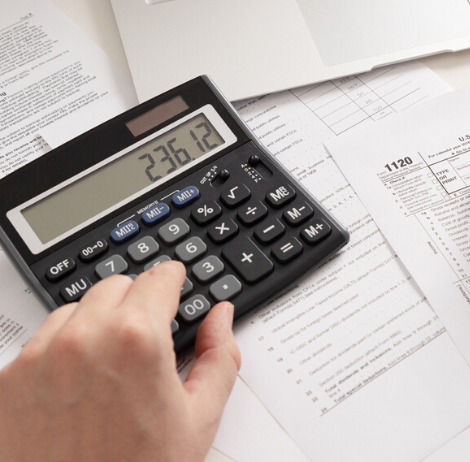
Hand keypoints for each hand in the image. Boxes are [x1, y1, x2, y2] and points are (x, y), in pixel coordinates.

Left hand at [0, 261, 240, 461]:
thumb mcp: (198, 420)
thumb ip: (219, 356)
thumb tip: (219, 317)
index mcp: (137, 339)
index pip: (159, 276)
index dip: (173, 281)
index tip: (174, 285)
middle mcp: (84, 338)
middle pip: (117, 286)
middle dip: (136, 302)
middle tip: (147, 338)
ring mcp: (39, 359)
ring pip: (75, 310)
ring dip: (95, 323)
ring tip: (110, 369)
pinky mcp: (7, 383)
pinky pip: (38, 344)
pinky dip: (59, 354)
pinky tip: (76, 391)